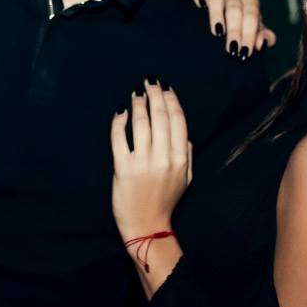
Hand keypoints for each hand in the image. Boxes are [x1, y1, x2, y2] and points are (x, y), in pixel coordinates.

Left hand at [111, 80, 191, 240]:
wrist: (147, 225)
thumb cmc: (167, 200)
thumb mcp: (187, 177)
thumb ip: (187, 153)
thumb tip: (183, 131)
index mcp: (181, 158)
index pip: (177, 120)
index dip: (171, 99)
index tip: (166, 87)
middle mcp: (164, 157)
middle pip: (159, 116)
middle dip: (154, 94)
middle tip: (149, 81)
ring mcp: (142, 162)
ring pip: (140, 123)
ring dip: (137, 103)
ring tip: (136, 93)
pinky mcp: (123, 167)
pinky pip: (119, 137)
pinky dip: (119, 121)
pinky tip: (120, 111)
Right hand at [189, 0, 274, 58]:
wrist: (222, 24)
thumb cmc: (240, 28)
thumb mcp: (252, 33)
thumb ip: (262, 37)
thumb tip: (262, 43)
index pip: (251, 14)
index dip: (249, 33)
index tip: (245, 51)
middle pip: (234, 8)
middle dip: (234, 30)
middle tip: (232, 49)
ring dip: (217, 15)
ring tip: (217, 33)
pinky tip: (200, 5)